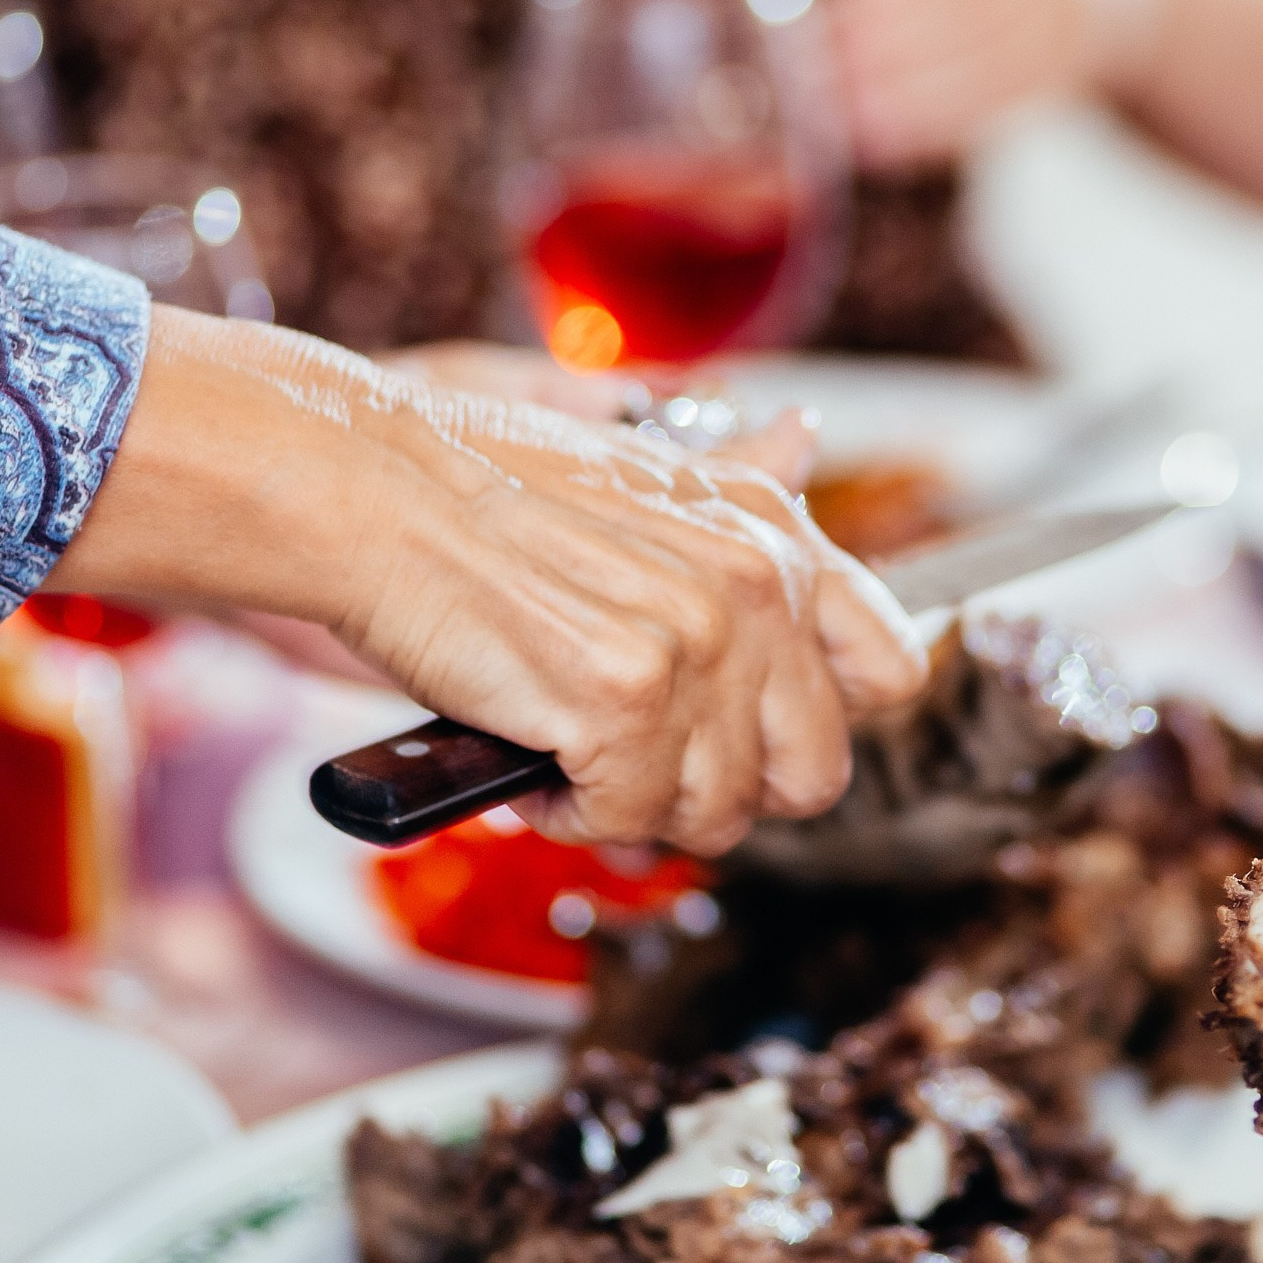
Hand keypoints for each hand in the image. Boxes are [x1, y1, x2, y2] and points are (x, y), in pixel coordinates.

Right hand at [49, 311, 928, 855]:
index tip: (750, 733)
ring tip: (570, 744)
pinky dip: (572, 812)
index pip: (888, 670)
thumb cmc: (487, 484)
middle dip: (724, 788)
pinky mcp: (626, 702)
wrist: (374, 489)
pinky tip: (532, 754)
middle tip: (642, 758)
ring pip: (719, 814)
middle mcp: (759, 581)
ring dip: (637, 805)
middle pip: (815, 773)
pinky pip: (631, 823)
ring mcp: (700, 643)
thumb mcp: (644, 467)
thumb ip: (740, 486)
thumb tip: (806, 439)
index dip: (819, 725)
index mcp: (775, 528)